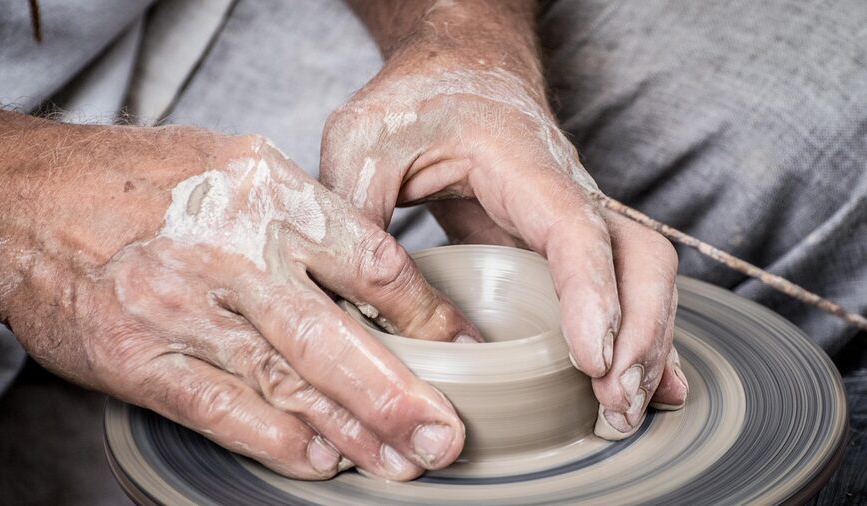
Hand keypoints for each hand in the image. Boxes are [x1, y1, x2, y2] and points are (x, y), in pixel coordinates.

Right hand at [0, 106, 480, 479]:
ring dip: (349, 429)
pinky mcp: (141, 359)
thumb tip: (379, 277)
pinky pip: (221, 408)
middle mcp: (232, 252)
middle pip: (333, 338)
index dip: (425, 314)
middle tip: (444, 436)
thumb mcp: (241, 165)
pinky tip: (320, 458)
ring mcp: (184, 310)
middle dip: (397, 394)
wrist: (34, 201)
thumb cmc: (149, 181)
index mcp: (269, 194)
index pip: (371, 262)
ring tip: (398, 460)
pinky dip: (274, 439)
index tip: (461, 348)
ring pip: (285, 383)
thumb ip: (308, 218)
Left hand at [322, 0, 687, 438]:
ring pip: (644, 275)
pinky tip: (638, 383)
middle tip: (613, 405)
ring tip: (623, 413)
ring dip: (648, 344)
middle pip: (640, 257)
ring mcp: (574, 215)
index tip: (592, 360)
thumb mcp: (362, 140)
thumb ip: (355, 210)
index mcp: (521, 162)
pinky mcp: (563, 240)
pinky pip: (620, 284)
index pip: (576, 229)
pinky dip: (638, 335)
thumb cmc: (414, 99)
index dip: (592, 296)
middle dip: (641, 334)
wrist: (456, 67)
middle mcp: (566, 189)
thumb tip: (356, 301)